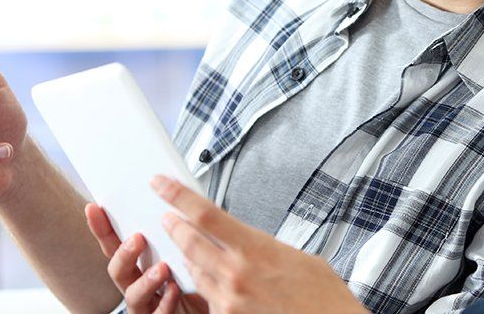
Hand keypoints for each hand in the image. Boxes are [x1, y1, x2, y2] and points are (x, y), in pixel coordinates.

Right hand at [85, 203, 207, 313]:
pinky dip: (166, 301)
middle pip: (119, 270)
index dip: (102, 228)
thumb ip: (177, 230)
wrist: (216, 304)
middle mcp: (138, 284)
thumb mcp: (185, 249)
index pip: (115, 244)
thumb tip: (176, 193)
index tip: (94, 207)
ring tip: (162, 268)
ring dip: (146, 280)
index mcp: (140, 263)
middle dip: (124, 253)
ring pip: (134, 295)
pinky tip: (175, 289)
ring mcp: (148, 304)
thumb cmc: (198, 276)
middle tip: (137, 238)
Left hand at [152, 175, 368, 313]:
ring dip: (190, 257)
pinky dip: (208, 285)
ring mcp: (228, 300)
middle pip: (188, 241)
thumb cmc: (321, 295)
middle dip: (174, 225)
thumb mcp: (295, 255)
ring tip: (194, 248)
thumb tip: (244, 239)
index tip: (162, 183)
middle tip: (168, 216)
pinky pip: (207, 297)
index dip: (177, 195)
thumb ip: (261, 244)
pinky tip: (217, 281)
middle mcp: (236, 274)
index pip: (205, 214)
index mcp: (255, 250)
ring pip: (194, 271)